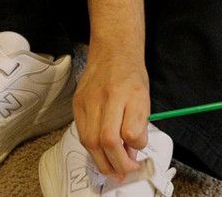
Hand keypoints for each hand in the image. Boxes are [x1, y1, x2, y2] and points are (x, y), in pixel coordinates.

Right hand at [73, 41, 149, 181]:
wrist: (112, 50)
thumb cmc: (131, 75)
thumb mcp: (144, 98)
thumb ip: (138, 124)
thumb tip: (130, 152)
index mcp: (131, 94)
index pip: (131, 131)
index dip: (135, 148)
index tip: (139, 154)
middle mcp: (108, 96)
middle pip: (107, 140)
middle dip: (116, 164)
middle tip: (124, 172)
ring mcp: (89, 99)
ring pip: (90, 140)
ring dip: (101, 161)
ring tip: (111, 168)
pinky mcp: (77, 102)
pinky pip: (81, 132)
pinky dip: (91, 146)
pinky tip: (99, 151)